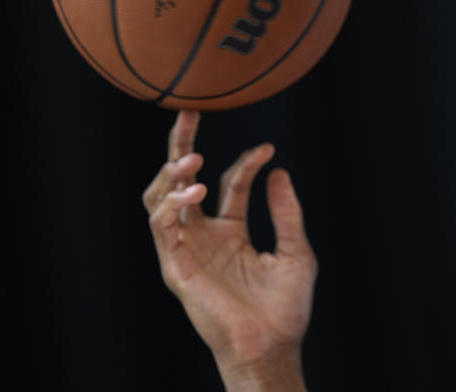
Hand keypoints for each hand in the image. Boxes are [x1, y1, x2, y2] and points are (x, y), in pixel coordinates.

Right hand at [143, 111, 316, 390]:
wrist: (272, 345)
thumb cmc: (285, 307)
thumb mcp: (295, 251)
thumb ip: (286, 213)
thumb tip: (280, 172)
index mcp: (230, 231)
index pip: (229, 183)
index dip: (245, 162)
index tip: (268, 149)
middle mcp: (204, 235)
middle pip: (182, 180)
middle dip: (181, 144)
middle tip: (188, 110)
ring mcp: (186, 249)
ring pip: (160, 198)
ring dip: (171, 174)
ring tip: (190, 158)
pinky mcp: (175, 266)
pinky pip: (160, 228)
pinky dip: (171, 205)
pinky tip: (192, 193)